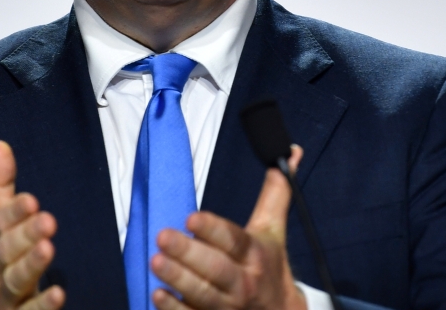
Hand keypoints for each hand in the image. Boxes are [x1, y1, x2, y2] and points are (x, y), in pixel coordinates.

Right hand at [0, 141, 64, 309]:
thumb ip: (0, 186)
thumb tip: (0, 145)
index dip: (14, 213)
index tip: (32, 200)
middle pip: (5, 251)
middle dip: (24, 235)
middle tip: (48, 220)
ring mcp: (3, 295)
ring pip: (14, 280)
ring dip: (31, 265)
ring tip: (48, 249)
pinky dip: (42, 305)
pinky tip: (59, 293)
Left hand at [149, 146, 306, 309]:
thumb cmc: (270, 267)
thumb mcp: (274, 229)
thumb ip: (275, 192)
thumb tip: (290, 152)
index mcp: (255, 254)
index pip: (234, 240)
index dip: (213, 229)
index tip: (192, 218)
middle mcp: (243, 281)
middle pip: (216, 268)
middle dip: (189, 254)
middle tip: (163, 237)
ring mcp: (228, 306)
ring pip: (203, 294)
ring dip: (178, 279)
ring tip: (155, 262)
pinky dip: (175, 309)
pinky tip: (157, 295)